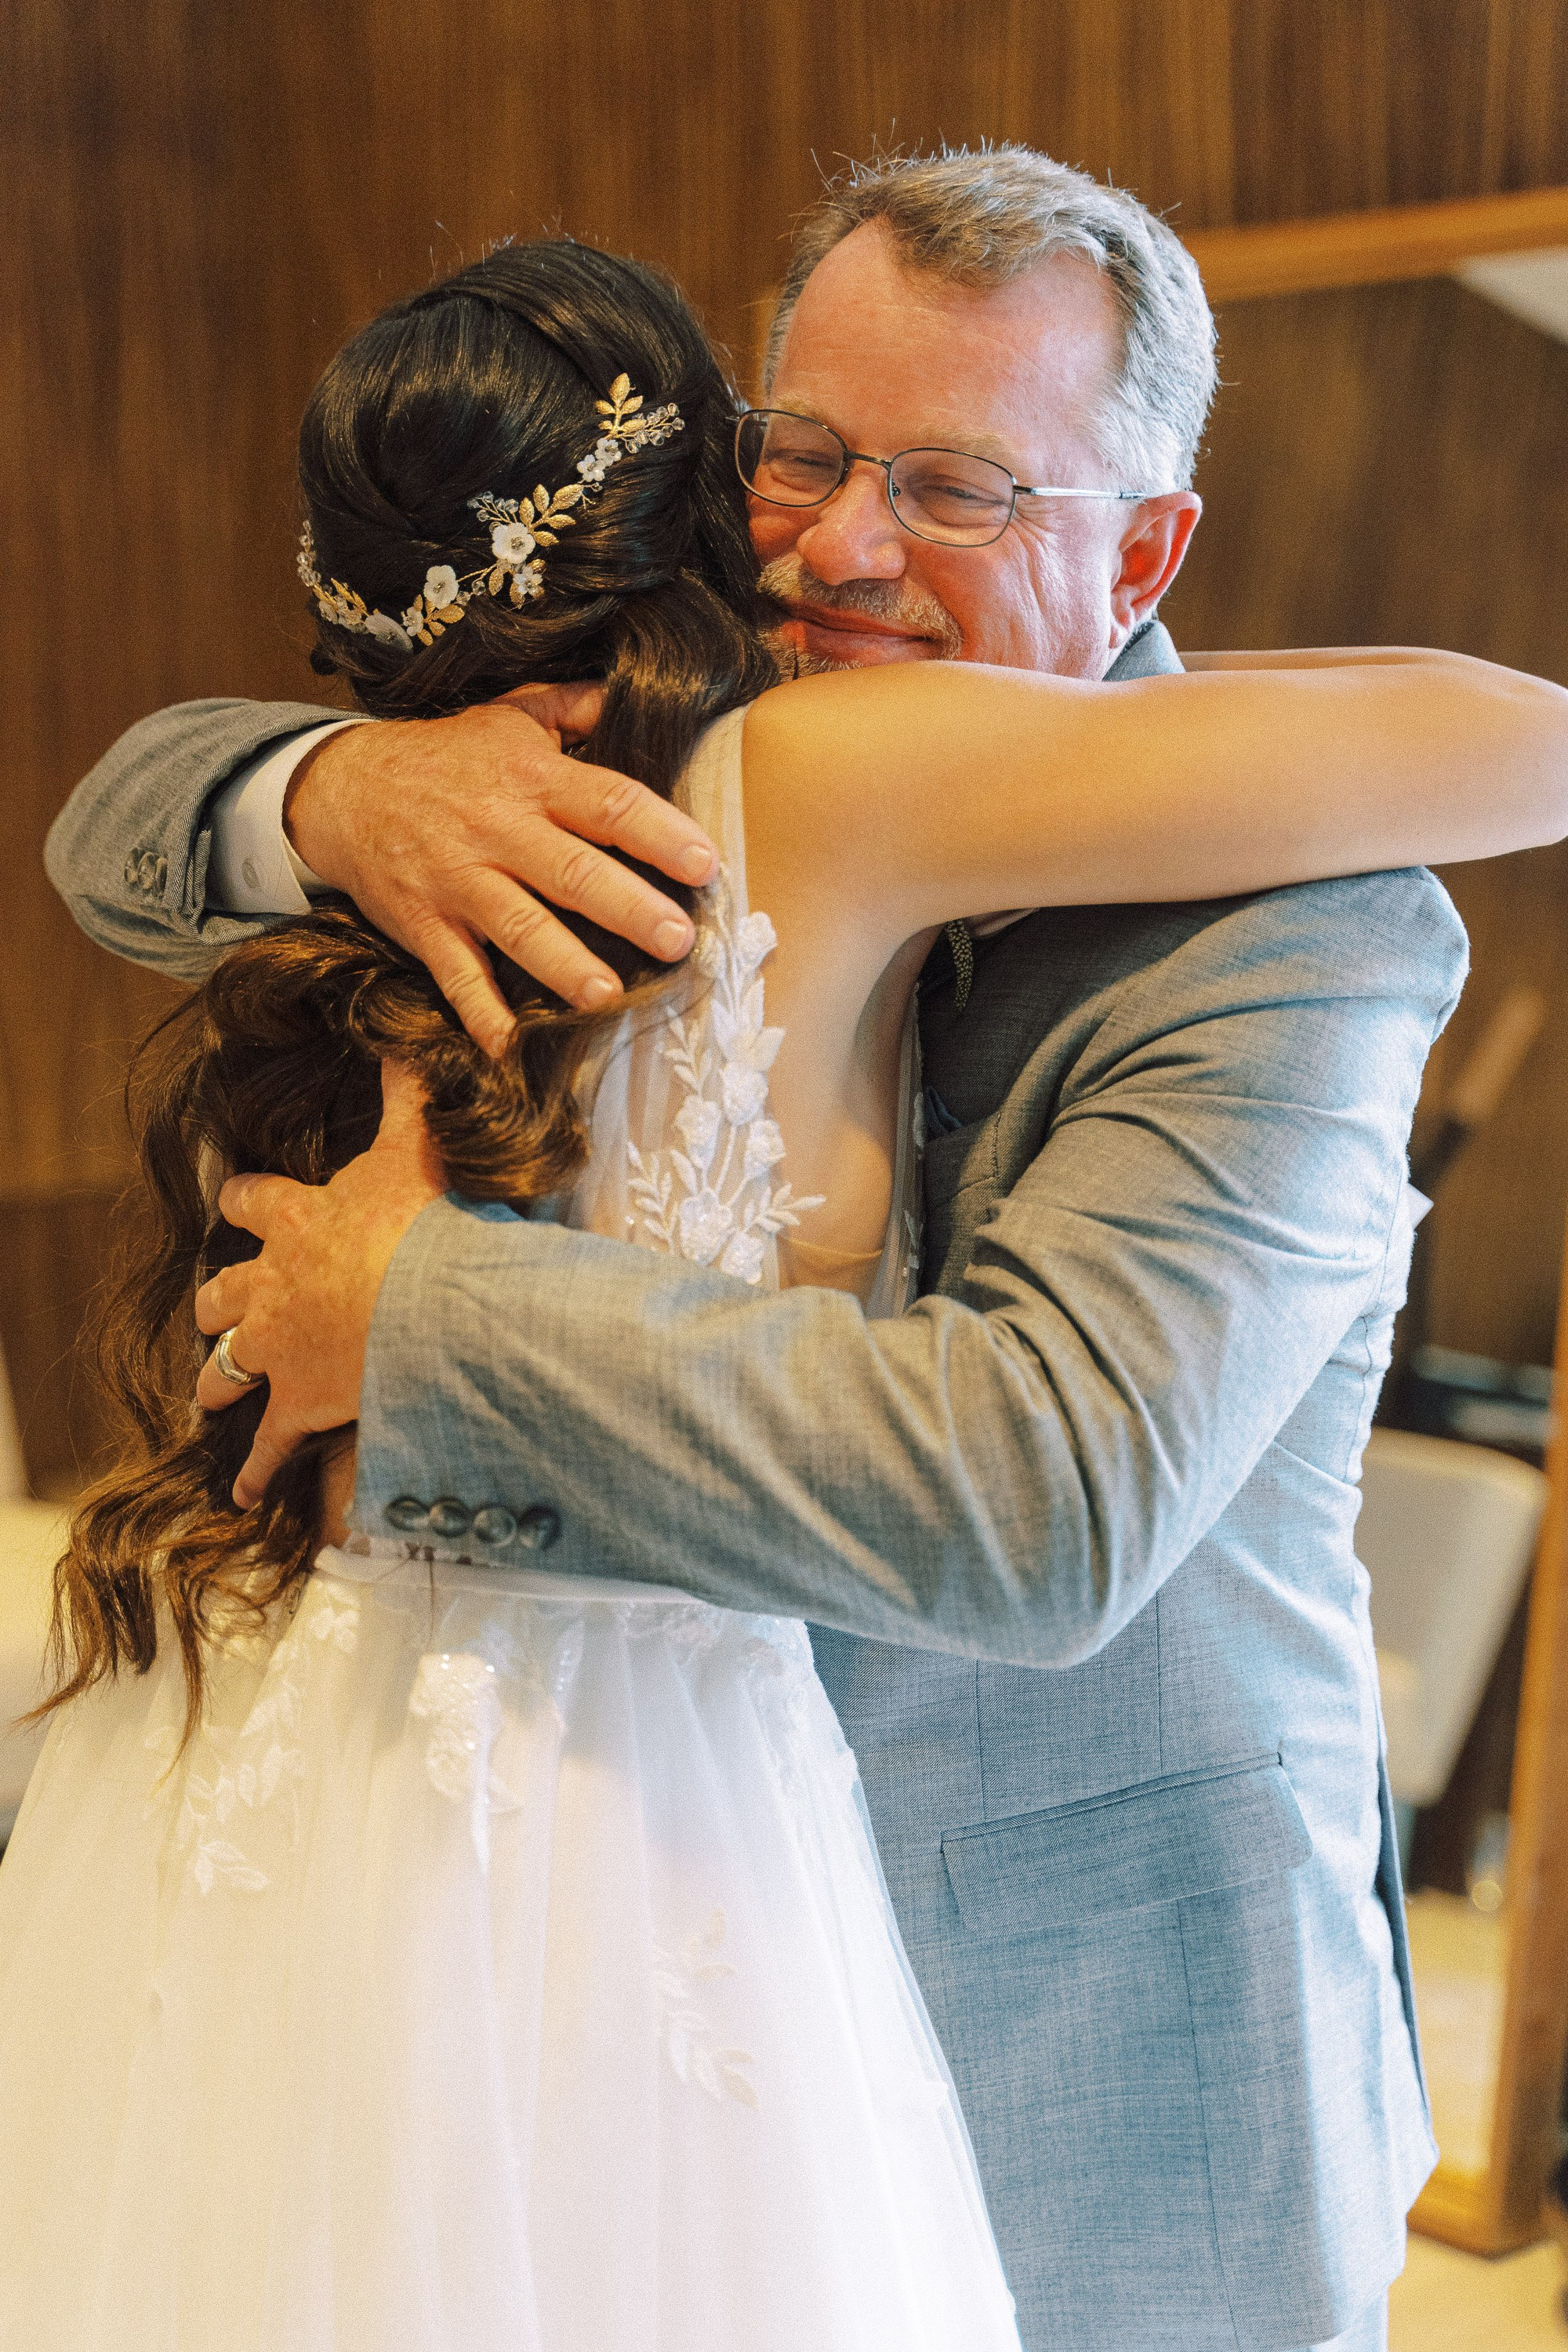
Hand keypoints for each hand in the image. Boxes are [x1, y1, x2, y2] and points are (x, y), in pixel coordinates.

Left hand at [194, 1064, 443, 1506]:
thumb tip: (409, 1037)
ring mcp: (279, 1348)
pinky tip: (239, 1494)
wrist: (433, 1308)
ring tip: (205, 1392)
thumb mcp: (417, 1145)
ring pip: (226, 1363)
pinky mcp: (299, 1402)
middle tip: (213, 1308)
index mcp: (296, 1220)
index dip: (244, 1201)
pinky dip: (253, 1471)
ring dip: (214, 1377)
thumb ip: (410, 1093)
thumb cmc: (425, 1226)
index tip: (235, 1202)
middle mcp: (272, 1284)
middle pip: (223, 1290)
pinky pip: (267, 1445)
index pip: (252, 1201)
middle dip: (218, 1299)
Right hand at [286, 683, 718, 1054]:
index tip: (705, 864)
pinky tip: (511, 1046)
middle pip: (573, 872)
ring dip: (564, 965)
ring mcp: (459, 882)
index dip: (659, 833)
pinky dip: (480, 1014)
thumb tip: (635, 694)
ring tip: (608, 996)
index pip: (608, 804)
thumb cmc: (444, 757)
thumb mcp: (508, 716)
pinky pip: (456, 975)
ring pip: (519, 927)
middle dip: (629, 909)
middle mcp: (498, 831)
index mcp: (532, 780)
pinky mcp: (424, 925)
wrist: (342, 787)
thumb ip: (574, 707)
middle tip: (678, 940)